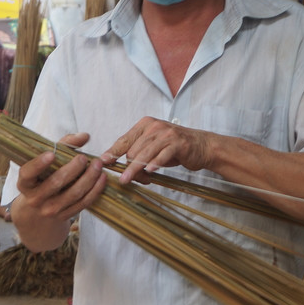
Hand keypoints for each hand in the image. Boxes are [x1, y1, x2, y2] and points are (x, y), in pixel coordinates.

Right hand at [14, 133, 105, 222]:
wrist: (40, 209)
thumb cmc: (45, 177)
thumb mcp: (47, 161)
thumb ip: (64, 145)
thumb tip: (85, 136)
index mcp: (25, 183)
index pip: (27, 173)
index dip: (38, 164)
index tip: (51, 154)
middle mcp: (35, 198)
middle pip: (55, 183)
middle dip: (73, 169)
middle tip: (84, 157)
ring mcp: (49, 210)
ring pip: (73, 194)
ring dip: (89, 178)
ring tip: (98, 165)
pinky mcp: (64, 216)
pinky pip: (83, 203)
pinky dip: (95, 190)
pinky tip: (102, 178)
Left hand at [100, 116, 214, 184]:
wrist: (201, 145)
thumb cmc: (174, 148)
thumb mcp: (153, 146)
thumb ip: (137, 152)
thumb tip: (117, 165)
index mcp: (145, 124)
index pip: (124, 139)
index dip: (112, 152)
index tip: (102, 162)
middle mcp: (154, 126)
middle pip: (133, 149)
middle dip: (128, 166)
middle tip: (127, 179)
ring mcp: (166, 134)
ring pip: (144, 153)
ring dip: (135, 169)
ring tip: (127, 179)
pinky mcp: (177, 143)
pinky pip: (162, 155)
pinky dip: (155, 164)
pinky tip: (150, 171)